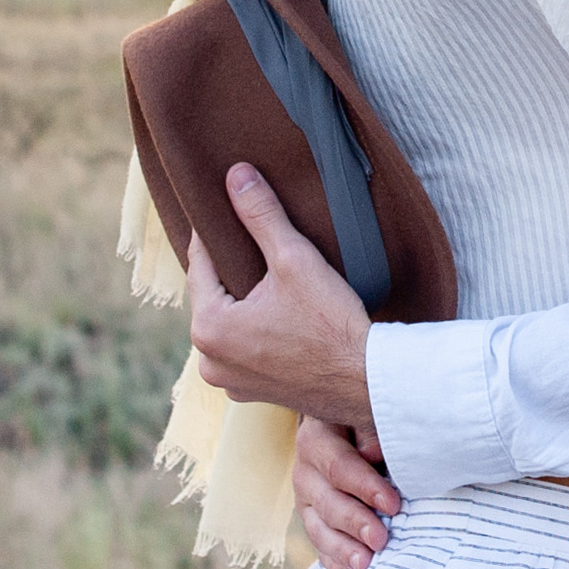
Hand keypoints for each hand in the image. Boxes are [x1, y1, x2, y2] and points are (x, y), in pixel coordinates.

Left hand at [185, 163, 376, 428]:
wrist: (369, 382)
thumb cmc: (331, 323)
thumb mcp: (295, 259)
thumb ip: (260, 215)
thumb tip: (236, 175)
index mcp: (209, 328)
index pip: (199, 265)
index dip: (214, 233)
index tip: (225, 209)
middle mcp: (209, 361)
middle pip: (213, 297)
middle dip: (230, 270)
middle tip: (251, 240)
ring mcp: (231, 383)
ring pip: (229, 325)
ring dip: (243, 303)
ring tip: (269, 277)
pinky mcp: (255, 394)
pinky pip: (245, 351)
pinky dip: (257, 332)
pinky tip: (281, 316)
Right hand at [296, 417, 399, 568]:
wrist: (337, 427)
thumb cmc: (360, 421)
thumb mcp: (362, 415)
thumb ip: (370, 431)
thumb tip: (374, 453)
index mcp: (316, 440)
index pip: (339, 466)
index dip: (365, 486)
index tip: (392, 504)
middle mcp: (305, 472)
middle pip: (328, 503)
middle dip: (355, 524)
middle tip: (380, 540)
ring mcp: (304, 500)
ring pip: (319, 529)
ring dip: (343, 550)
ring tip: (365, 566)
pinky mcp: (312, 520)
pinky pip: (320, 545)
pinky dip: (334, 562)